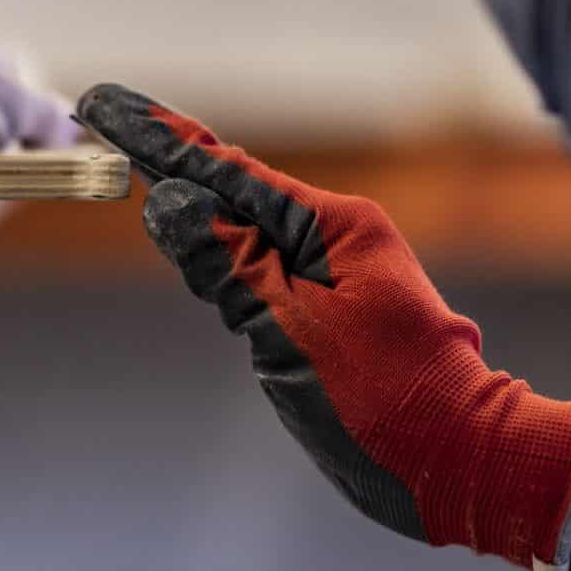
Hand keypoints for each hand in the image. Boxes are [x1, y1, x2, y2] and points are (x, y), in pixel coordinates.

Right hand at [75, 83, 570, 570]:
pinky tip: (192, 236)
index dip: (156, 138)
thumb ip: (228, 265)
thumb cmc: (391, 403)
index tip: (103, 104)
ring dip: (189, 202)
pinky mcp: (329, 316)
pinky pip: (259, 268)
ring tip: (133, 160)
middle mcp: (336, 239)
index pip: (223, 170)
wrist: (468, 466)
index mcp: (333, 226)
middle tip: (102, 118)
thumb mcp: (294, 332)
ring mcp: (334, 277)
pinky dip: (217, 251)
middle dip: (166, 159)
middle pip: (230, 191)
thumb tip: (168, 202)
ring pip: (243, 231)